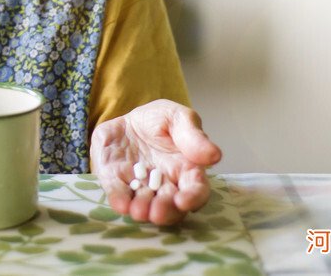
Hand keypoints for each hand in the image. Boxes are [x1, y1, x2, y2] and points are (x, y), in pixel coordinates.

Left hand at [90, 99, 221, 224]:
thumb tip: (214, 156)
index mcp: (186, 170)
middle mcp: (165, 185)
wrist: (127, 120)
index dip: (192, 198)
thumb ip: (193, 136)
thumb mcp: (178, 118)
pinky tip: (121, 204)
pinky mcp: (116, 182)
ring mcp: (140, 187)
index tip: (184, 201)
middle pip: (170, 205)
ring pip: (145, 205)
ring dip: (143, 211)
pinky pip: (118, 194)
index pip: (196, 189)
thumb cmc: (160, 120)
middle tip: (157, 213)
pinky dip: (120, 201)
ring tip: (138, 212)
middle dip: (165, 211)